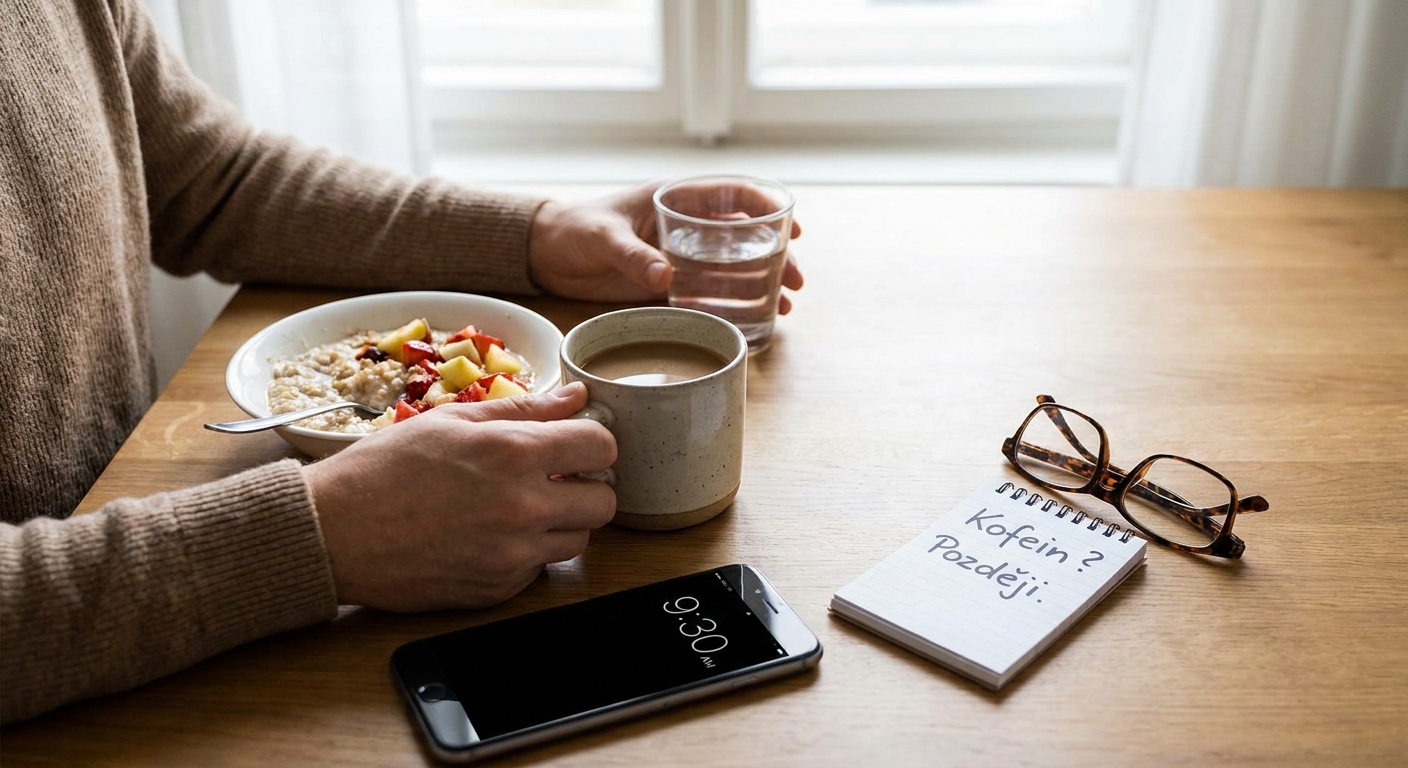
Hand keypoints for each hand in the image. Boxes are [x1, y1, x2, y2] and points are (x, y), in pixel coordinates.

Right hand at [302, 382, 615, 610]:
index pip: (601, 447)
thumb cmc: (383, 470)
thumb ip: (525, 410)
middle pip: (603, 502)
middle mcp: (522, 508)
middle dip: (584, 487)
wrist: (333, 533)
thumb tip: (576, 398)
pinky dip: (525, 554)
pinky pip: (538, 570)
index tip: (576, 446)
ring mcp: (512, 555)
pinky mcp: (497, 590)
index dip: (592, 443)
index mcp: (514, 454)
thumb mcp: (453, 422)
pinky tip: (487, 535)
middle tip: (552, 480)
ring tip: (515, 508)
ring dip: (559, 523)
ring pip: (578, 541)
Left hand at [527, 181, 804, 312]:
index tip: (792, 228)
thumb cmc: (573, 230)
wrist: (545, 255)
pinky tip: (754, 323)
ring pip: (734, 268)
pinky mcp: (669, 286)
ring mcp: (680, 257)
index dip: (768, 208)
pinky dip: (734, 307)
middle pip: (745, 237)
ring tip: (786, 309)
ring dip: (762, 285)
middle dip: (777, 257)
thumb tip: (666, 277)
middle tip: (797, 283)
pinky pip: (710, 294)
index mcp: (676, 197)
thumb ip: (632, 255)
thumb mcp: (602, 238)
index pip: (734, 195)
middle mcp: (685, 227)